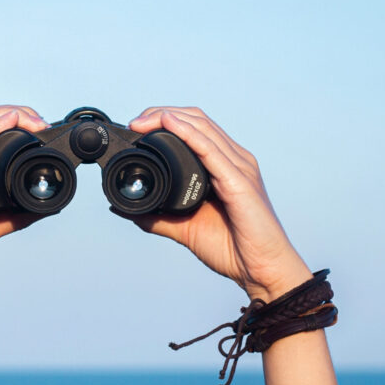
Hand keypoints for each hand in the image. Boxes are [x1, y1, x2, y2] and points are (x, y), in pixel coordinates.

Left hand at [119, 107, 311, 301]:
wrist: (260, 270)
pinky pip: (211, 151)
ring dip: (170, 118)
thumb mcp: (183, 228)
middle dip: (163, 114)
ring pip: (203, 129)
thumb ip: (155, 217)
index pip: (195, 129)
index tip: (136, 127)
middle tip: (135, 122)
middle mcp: (234, 161)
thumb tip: (123, 209)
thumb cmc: (233, 248)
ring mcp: (239, 169)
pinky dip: (189, 134)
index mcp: (223, 167)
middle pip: (197, 121)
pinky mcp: (240, 182)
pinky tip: (170, 125)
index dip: (165, 120)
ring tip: (144, 120)